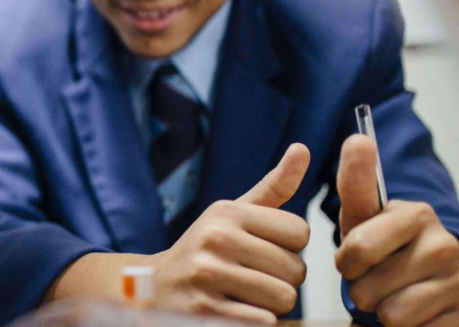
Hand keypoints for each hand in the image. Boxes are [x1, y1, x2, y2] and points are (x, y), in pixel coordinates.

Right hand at [151, 143, 311, 323]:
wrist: (156, 287)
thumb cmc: (206, 248)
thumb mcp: (233, 213)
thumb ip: (274, 186)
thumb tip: (302, 148)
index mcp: (227, 212)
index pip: (300, 232)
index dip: (290, 247)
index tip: (266, 249)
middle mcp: (216, 238)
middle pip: (296, 269)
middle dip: (284, 279)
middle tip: (255, 276)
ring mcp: (208, 275)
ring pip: (283, 298)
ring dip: (272, 304)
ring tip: (246, 294)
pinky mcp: (205, 310)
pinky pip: (263, 322)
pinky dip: (258, 321)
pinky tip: (236, 309)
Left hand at [335, 135, 458, 326]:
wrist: (438, 280)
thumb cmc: (387, 245)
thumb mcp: (364, 216)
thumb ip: (356, 181)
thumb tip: (358, 138)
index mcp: (416, 214)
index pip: (357, 248)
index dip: (347, 263)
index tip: (355, 258)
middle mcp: (446, 244)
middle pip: (367, 289)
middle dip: (363, 290)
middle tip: (377, 279)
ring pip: (392, 316)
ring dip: (384, 312)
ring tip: (395, 295)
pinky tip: (419, 312)